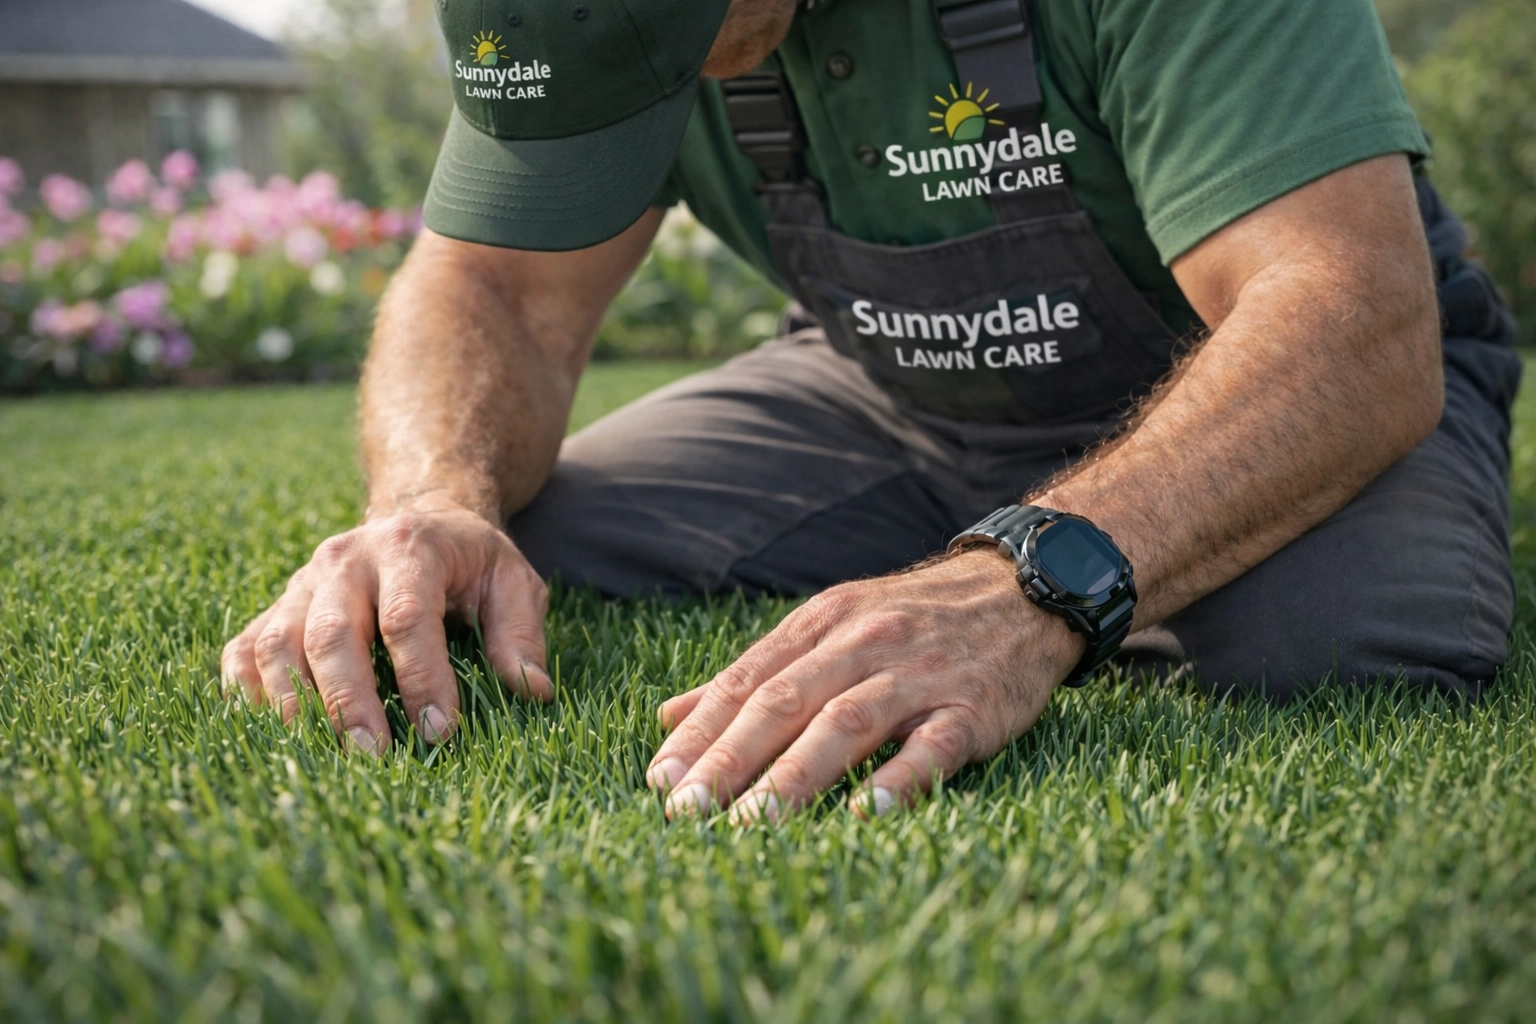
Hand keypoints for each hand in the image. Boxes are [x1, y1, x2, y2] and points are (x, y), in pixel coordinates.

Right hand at [221, 499, 550, 752]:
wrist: (418, 517)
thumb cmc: (470, 561)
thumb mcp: (512, 581)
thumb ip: (521, 633)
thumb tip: (531, 691)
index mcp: (409, 548)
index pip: (408, 618)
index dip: (422, 678)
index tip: (440, 731)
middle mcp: (345, 560)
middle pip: (332, 633)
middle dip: (349, 702)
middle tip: (372, 757)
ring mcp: (302, 582)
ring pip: (278, 644)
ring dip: (293, 706)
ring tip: (318, 756)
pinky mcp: (275, 607)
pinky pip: (244, 651)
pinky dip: (248, 695)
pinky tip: (269, 735)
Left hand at [645, 550, 1084, 820]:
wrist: (1020, 590)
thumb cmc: (913, 621)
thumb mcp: (830, 628)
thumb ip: (757, 674)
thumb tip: (672, 717)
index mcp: (819, 626)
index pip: (746, 682)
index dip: (701, 734)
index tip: (659, 783)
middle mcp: (860, 644)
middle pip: (783, 703)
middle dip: (730, 760)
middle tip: (688, 812)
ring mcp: (916, 674)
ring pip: (845, 723)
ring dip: (795, 776)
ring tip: (753, 825)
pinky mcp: (971, 705)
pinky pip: (934, 744)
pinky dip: (902, 777)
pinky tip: (870, 812)